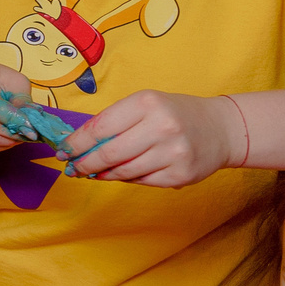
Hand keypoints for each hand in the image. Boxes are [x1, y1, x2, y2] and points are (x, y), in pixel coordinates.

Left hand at [63, 91, 247, 186]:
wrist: (221, 129)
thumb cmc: (175, 114)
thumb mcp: (145, 104)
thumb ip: (114, 121)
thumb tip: (78, 145)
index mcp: (147, 103)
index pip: (100, 127)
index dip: (76, 143)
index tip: (63, 152)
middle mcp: (162, 127)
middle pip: (108, 153)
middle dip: (84, 163)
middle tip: (72, 168)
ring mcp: (173, 153)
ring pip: (123, 171)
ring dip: (103, 174)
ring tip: (93, 172)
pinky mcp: (181, 175)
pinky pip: (141, 181)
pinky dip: (127, 178)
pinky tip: (121, 174)